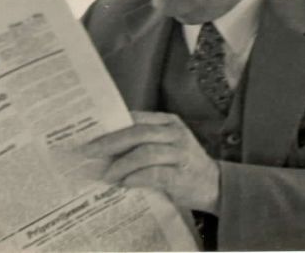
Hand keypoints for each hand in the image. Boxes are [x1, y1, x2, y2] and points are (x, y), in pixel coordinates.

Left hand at [82, 111, 219, 213]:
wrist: (215, 185)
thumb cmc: (182, 165)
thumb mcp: (166, 145)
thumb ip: (143, 142)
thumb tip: (104, 148)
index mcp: (167, 121)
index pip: (135, 118)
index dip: (111, 126)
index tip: (90, 134)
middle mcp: (175, 133)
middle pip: (137, 133)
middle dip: (110, 143)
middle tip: (89, 152)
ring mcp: (180, 153)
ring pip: (144, 152)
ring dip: (121, 164)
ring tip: (106, 174)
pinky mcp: (182, 175)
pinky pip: (155, 173)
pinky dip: (136, 178)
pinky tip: (124, 183)